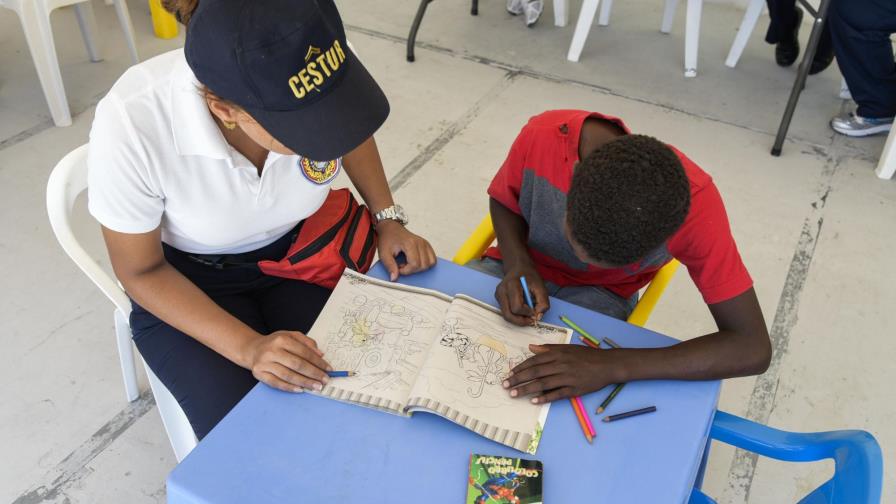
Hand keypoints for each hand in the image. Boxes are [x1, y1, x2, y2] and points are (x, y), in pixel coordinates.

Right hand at [245, 330, 331, 392]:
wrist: (253, 349)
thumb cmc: (275, 343)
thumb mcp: (291, 336)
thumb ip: (307, 342)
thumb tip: (320, 354)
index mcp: (282, 339)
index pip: (304, 352)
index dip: (318, 362)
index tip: (328, 369)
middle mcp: (272, 351)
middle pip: (297, 364)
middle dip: (313, 373)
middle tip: (325, 380)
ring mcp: (264, 363)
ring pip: (288, 375)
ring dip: (304, 382)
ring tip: (316, 386)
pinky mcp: (259, 374)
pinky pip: (276, 383)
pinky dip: (289, 388)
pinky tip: (300, 389)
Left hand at [376, 220, 436, 280]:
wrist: (391, 228)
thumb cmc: (387, 239)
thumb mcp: (384, 254)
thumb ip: (390, 266)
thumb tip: (394, 278)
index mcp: (410, 244)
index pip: (415, 264)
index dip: (406, 270)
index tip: (398, 267)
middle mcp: (420, 243)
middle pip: (424, 265)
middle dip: (413, 269)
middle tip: (402, 265)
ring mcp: (425, 243)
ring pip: (430, 263)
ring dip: (420, 267)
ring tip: (409, 263)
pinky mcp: (427, 245)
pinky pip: (432, 259)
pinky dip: (426, 263)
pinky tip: (415, 261)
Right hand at [494, 265, 549, 325]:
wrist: (518, 267)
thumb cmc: (530, 276)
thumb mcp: (541, 286)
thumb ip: (543, 302)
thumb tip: (538, 316)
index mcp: (511, 285)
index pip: (517, 307)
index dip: (527, 313)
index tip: (535, 311)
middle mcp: (501, 291)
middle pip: (508, 315)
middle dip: (521, 321)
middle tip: (531, 320)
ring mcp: (498, 295)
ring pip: (506, 315)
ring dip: (518, 319)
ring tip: (528, 316)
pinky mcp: (498, 298)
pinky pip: (506, 311)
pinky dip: (515, 315)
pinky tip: (523, 310)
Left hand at [503, 344, 624, 402]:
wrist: (607, 364)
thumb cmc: (586, 355)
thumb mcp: (567, 348)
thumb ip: (548, 348)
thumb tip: (530, 347)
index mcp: (558, 354)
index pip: (534, 361)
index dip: (520, 367)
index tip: (510, 373)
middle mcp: (561, 365)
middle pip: (535, 372)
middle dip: (518, 379)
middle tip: (505, 385)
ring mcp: (567, 377)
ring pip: (543, 384)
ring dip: (527, 389)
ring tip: (514, 394)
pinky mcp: (574, 389)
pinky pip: (557, 394)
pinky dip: (545, 397)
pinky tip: (533, 401)